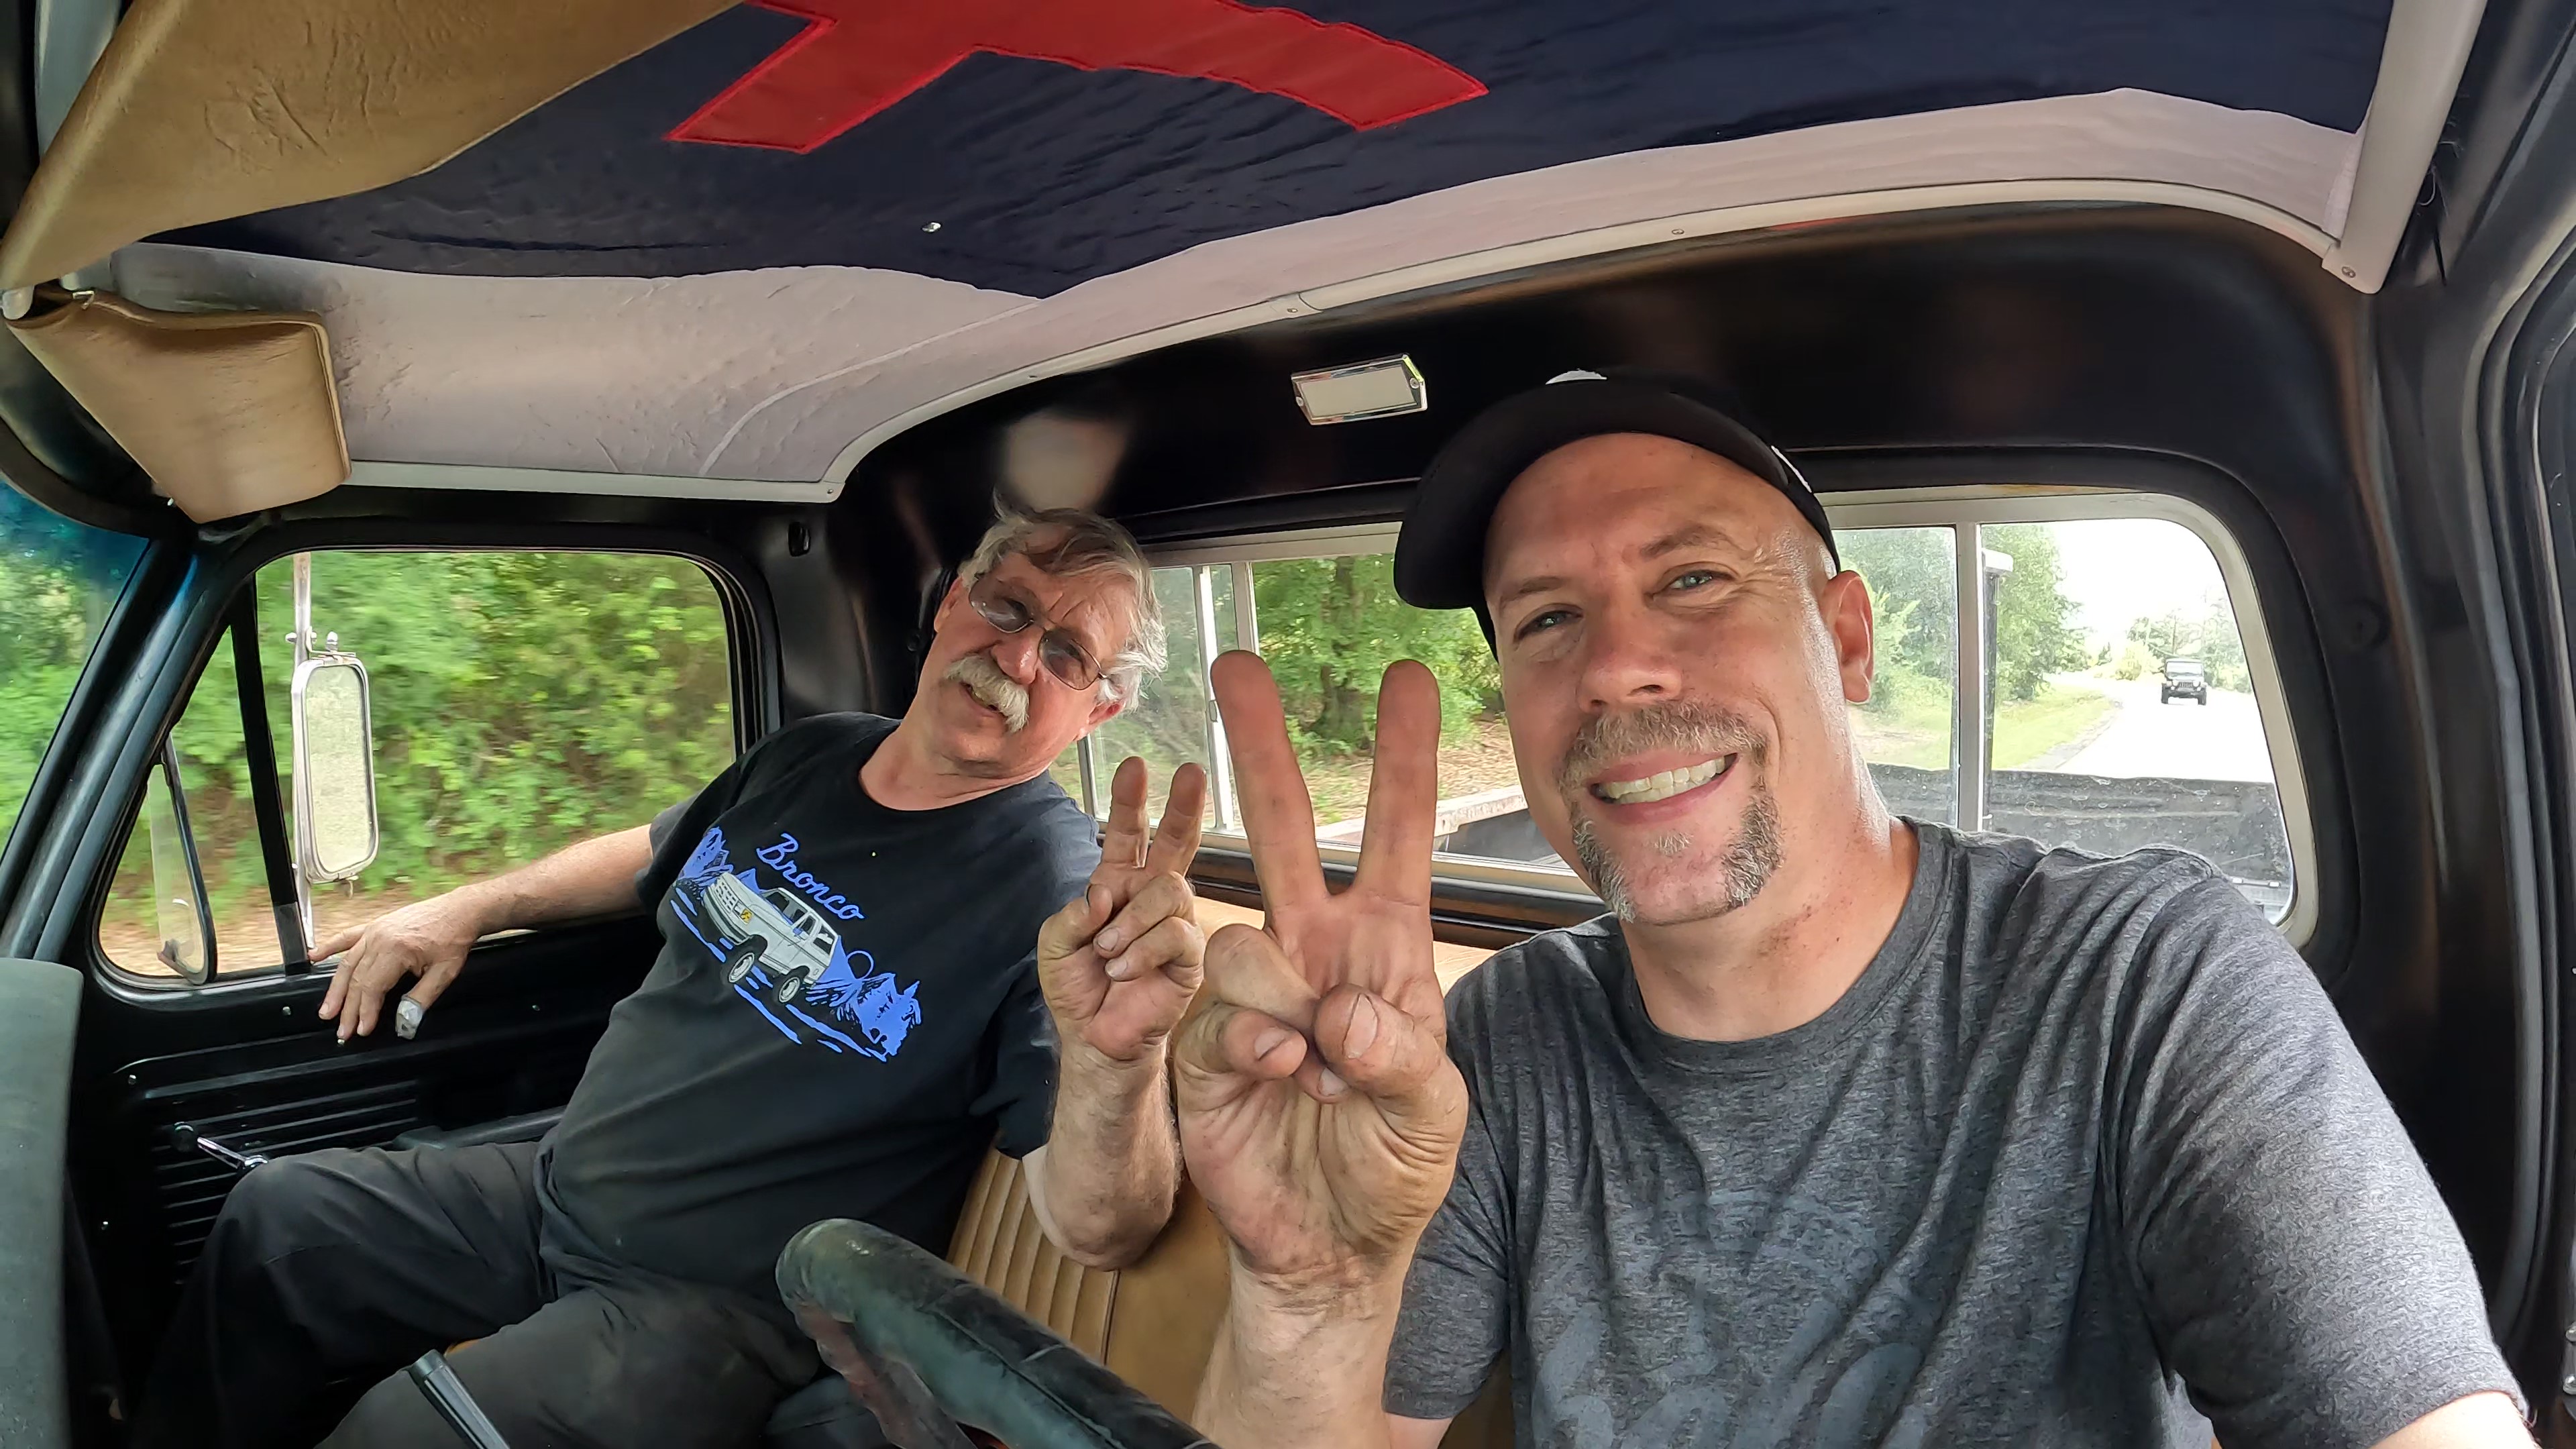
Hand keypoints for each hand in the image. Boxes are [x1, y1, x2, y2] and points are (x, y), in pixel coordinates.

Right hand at [314, 892, 485, 1041]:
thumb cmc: (454, 939)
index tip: (362, 1029)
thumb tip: (403, 1022)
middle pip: (356, 978)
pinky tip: (314, 957)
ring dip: (335, 988)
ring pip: (347, 963)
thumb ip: (421, 999)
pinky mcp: (375, 925)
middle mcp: (379, 938)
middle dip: (348, 1008)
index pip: (372, 987)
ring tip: (326, 1010)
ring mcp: (375, 930)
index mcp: (396, 950)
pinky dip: (329, 947)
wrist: (460, 910)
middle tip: (342, 1030)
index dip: (365, 1011)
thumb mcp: (444, 973)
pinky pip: (347, 937)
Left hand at [1037, 759, 1208, 1065]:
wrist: (1095, 1038)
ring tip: (1107, 951)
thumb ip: (1071, 914)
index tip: (1135, 766)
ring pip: (1170, 890)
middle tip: (1191, 773)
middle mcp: (1151, 897)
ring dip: (1131, 921)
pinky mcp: (1189, 956)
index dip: (1131, 802)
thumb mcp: (1054, 945)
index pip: (1127, 834)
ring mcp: (1175, 924)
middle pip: (1175, 843)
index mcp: (1118, 884)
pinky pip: (1175, 933)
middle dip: (1183, 806)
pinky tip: (1123, 968)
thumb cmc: (1077, 987)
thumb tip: (1104, 894)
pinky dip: (1142, 950)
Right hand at [1176, 653, 1465, 1294]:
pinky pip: (1215, 1014)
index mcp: (1386, 954)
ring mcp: (1256, 996)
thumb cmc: (1394, 1170)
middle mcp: (1315, 955)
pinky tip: (1281, 1084)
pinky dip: (1252, 1048)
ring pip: (1241, 938)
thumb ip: (1402, 1055)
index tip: (1408, 679)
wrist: (1330, 1247)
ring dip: (1281, 1003)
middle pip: (1284, 833)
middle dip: (1262, 749)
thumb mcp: (1434, 1114)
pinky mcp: (1204, 1044)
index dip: (1403, 760)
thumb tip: (1342, 1011)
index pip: (1396, 839)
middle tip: (1238, 665)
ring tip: (1314, 1070)